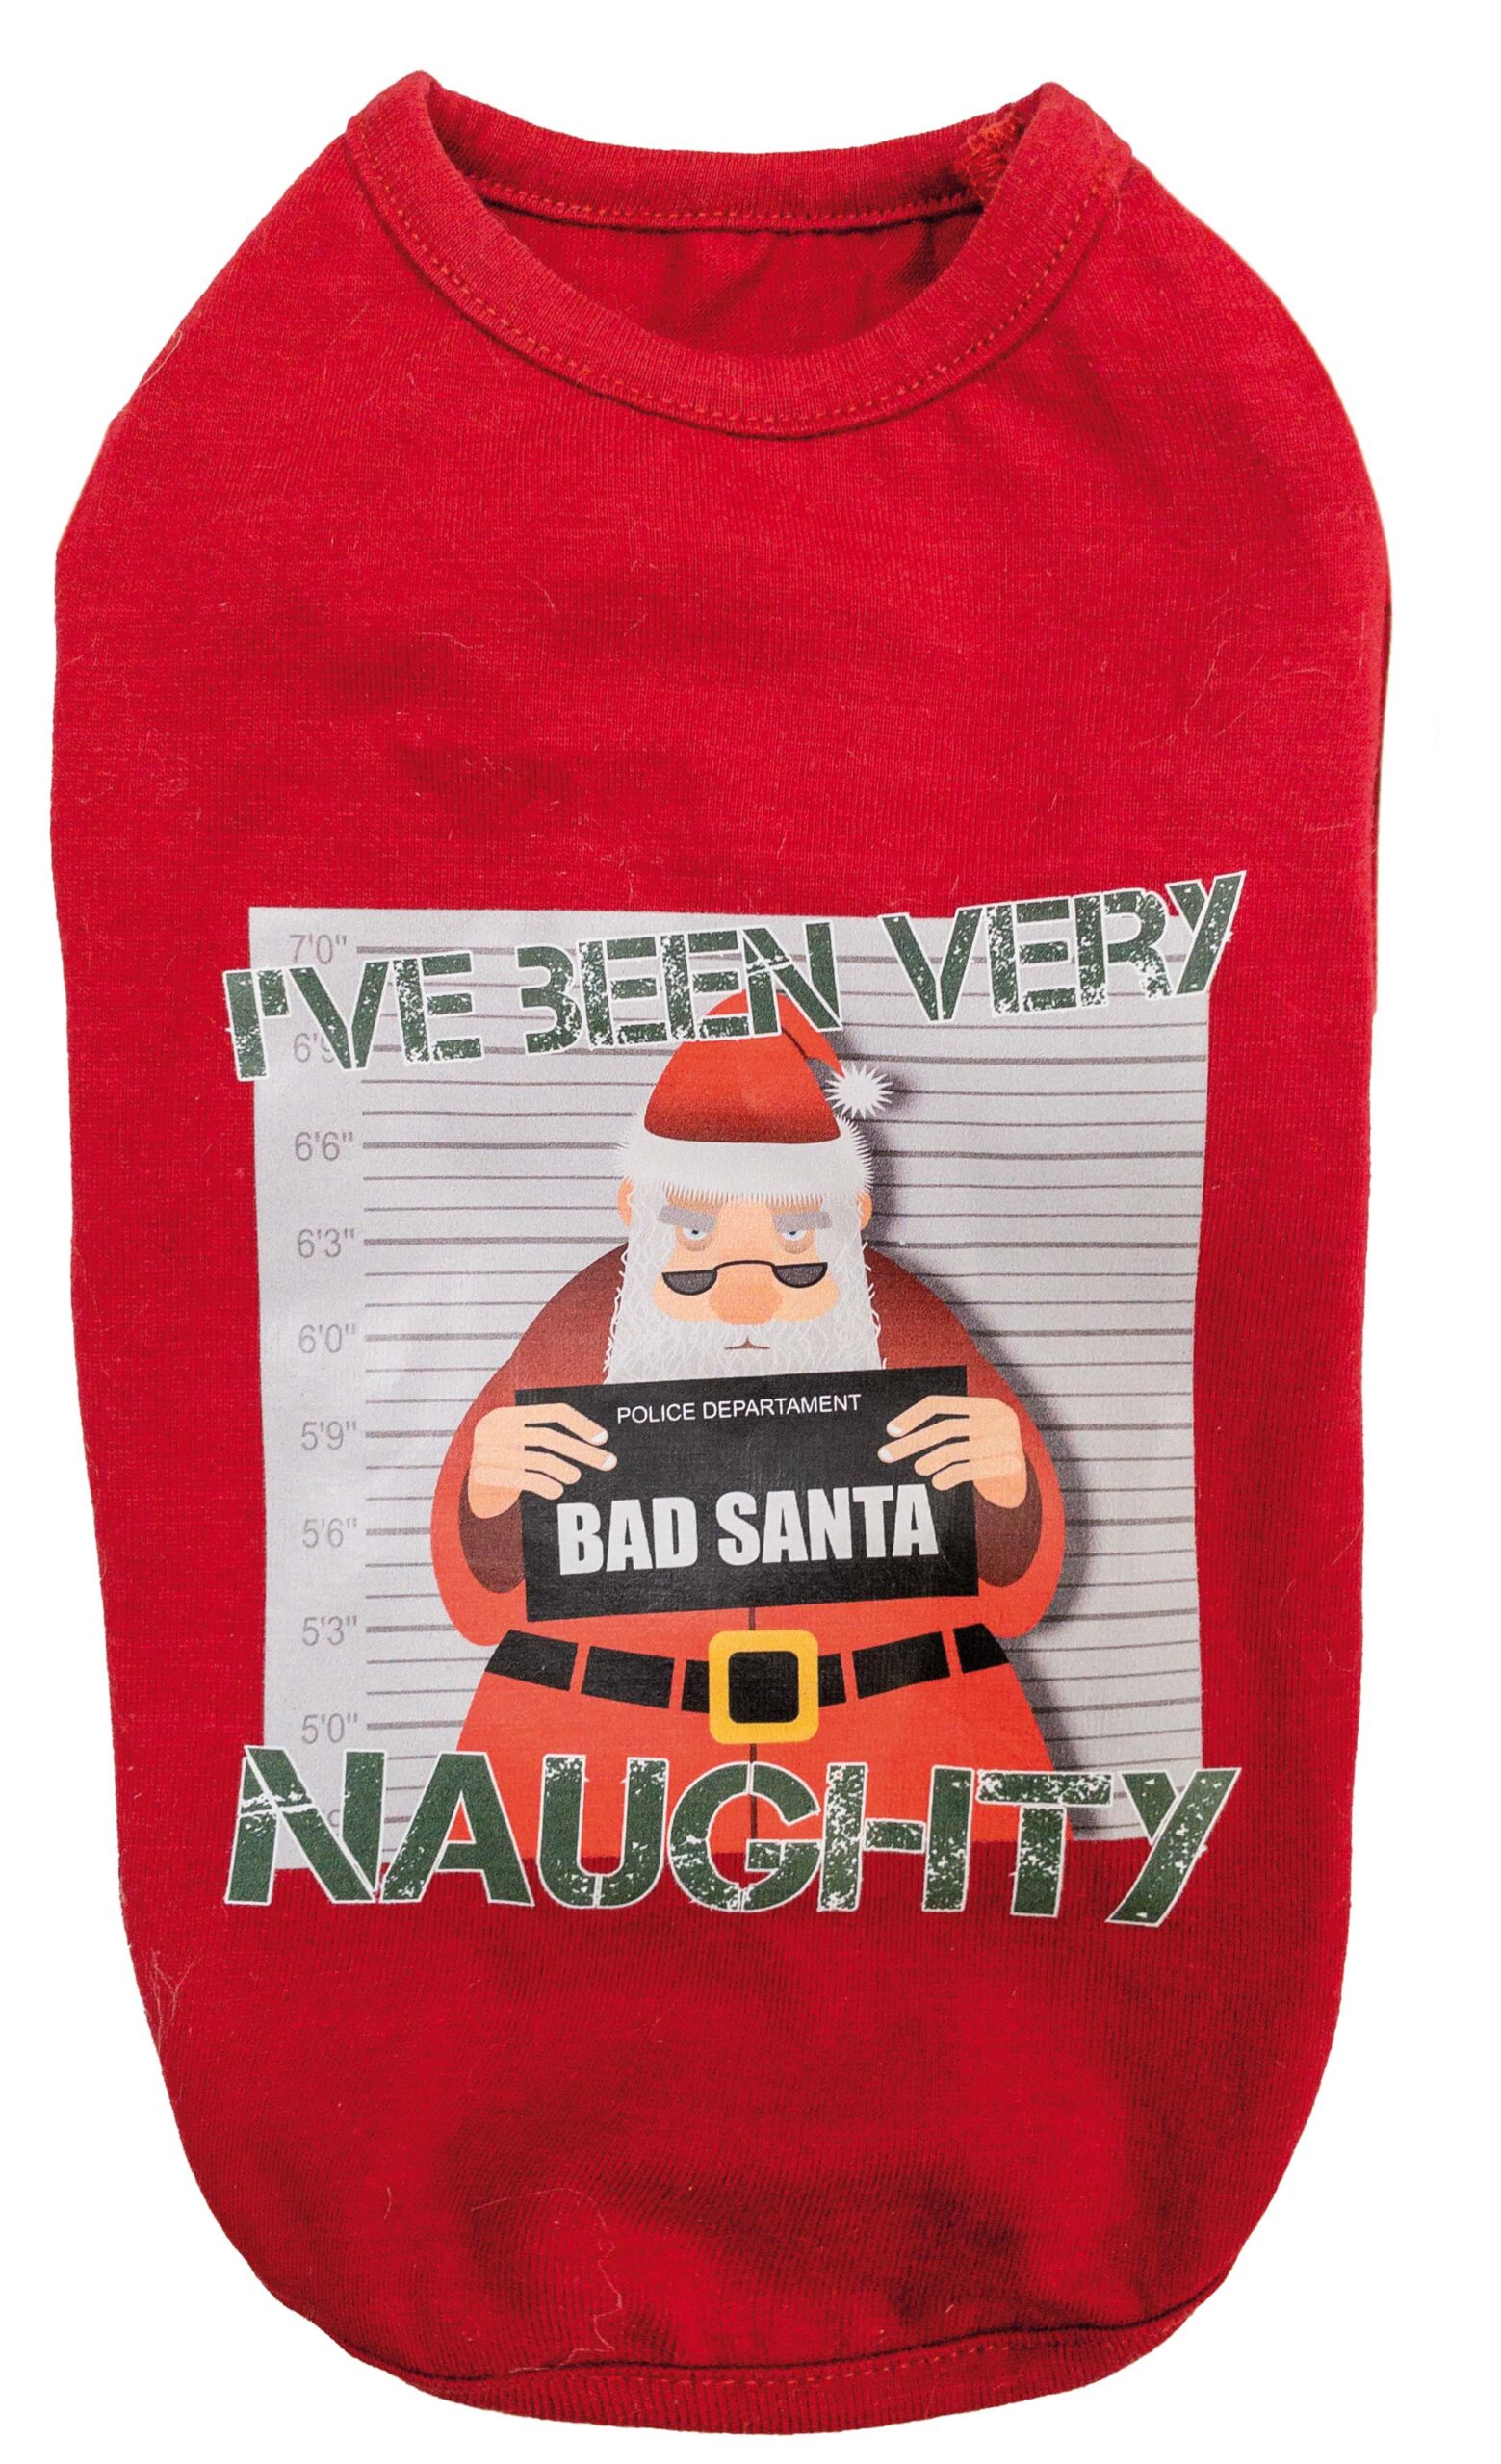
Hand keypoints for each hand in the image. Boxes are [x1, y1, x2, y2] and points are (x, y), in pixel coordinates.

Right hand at [467, 1403, 614, 1516]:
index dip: (581, 1424)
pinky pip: (524, 1479)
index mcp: (506, 1414)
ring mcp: (485, 1452)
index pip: (553, 1412)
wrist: (468, 1490)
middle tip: (608, 1462)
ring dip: (564, 1469)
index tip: (604, 1438)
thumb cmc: (504, 1465)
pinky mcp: (482, 1475)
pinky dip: (545, 1485)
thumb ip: (545, 1436)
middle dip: (582, 1450)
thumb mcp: (520, 1444)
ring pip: (538, 1458)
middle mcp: (494, 1428)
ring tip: (575, 1478)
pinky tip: (556, 1491)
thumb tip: (597, 1439)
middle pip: (549, 1436)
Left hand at [879, 1393, 1027, 1509]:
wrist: (1026, 1482)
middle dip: (911, 1442)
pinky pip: (969, 1469)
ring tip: (919, 1469)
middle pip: (944, 1428)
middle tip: (886, 1454)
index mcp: (987, 1405)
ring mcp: (1007, 1442)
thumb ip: (948, 1428)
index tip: (891, 1431)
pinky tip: (938, 1483)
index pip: (940, 1404)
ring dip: (930, 1460)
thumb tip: (898, 1433)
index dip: (912, 1416)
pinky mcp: (1010, 1465)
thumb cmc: (990, 1455)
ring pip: (954, 1449)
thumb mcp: (974, 1434)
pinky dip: (948, 1476)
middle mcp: (998, 1419)